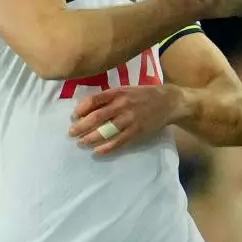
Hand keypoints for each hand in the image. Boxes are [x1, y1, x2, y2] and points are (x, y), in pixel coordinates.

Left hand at [69, 85, 186, 154]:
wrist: (169, 101)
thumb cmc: (145, 94)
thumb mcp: (126, 90)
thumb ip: (110, 97)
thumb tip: (89, 108)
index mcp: (118, 92)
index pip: (94, 100)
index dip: (81, 108)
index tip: (74, 116)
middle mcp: (122, 105)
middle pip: (96, 117)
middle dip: (81, 126)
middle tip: (72, 133)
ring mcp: (130, 119)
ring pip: (106, 131)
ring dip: (91, 138)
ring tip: (81, 142)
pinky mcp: (137, 131)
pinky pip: (119, 141)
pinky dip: (107, 148)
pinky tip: (98, 151)